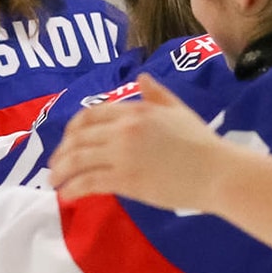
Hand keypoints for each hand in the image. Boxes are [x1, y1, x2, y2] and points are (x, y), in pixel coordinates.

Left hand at [52, 75, 229, 209]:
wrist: (218, 172)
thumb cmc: (203, 143)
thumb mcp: (179, 111)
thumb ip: (157, 95)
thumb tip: (142, 77)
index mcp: (136, 110)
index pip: (91, 115)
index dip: (72, 129)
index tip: (66, 142)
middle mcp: (124, 129)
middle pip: (78, 138)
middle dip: (61, 153)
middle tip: (54, 166)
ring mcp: (123, 154)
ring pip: (77, 160)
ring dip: (60, 172)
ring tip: (53, 182)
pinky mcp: (125, 179)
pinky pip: (88, 182)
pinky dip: (73, 188)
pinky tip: (67, 195)